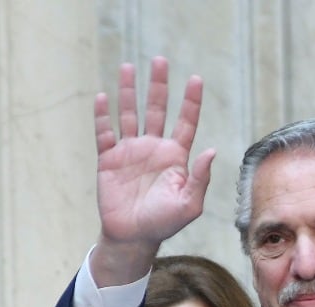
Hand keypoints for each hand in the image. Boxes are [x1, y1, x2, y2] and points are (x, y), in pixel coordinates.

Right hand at [90, 58, 215, 284]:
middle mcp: (153, 148)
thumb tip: (211, 150)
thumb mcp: (190, 204)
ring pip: (129, 114)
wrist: (134, 237)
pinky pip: (104, 133)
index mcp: (175, 157)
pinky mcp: (108, 159)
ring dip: (129, 92)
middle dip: (158, 85)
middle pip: (156, 109)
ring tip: (128, 67)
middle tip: (160, 60)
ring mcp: (130, 151)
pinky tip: (103, 97)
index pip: (185, 122)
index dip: (190, 101)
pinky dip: (102, 116)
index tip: (195, 78)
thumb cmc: (165, 223)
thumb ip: (200, 178)